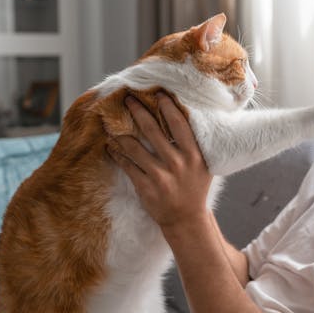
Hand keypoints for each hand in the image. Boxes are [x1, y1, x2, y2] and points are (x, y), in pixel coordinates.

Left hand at [108, 93, 212, 229]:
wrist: (186, 218)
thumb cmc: (194, 187)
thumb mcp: (202, 165)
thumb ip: (193, 144)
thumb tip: (182, 117)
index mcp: (194, 155)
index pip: (179, 124)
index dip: (167, 107)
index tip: (158, 93)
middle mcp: (178, 163)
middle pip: (153, 130)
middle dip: (138, 111)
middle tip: (128, 99)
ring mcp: (161, 176)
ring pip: (135, 147)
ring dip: (121, 132)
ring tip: (111, 121)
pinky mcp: (146, 187)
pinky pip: (127, 165)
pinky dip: (117, 154)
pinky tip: (110, 146)